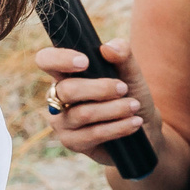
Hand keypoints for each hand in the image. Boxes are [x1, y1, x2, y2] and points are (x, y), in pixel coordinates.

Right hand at [37, 38, 150, 159]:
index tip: (85, 62)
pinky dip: (117, 127)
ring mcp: (62, 121)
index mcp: (65, 73)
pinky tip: (134, 123)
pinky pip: (92, 134)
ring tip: (134, 106)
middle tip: (124, 88)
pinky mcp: (71, 142)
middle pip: (67, 89)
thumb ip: (123, 55)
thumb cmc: (131, 95)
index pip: (46, 60)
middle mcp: (57, 97)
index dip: (59, 59)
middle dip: (100, 89)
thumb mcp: (132, 72)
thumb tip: (108, 48)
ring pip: (83, 113)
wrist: (144, 129)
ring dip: (114, 109)